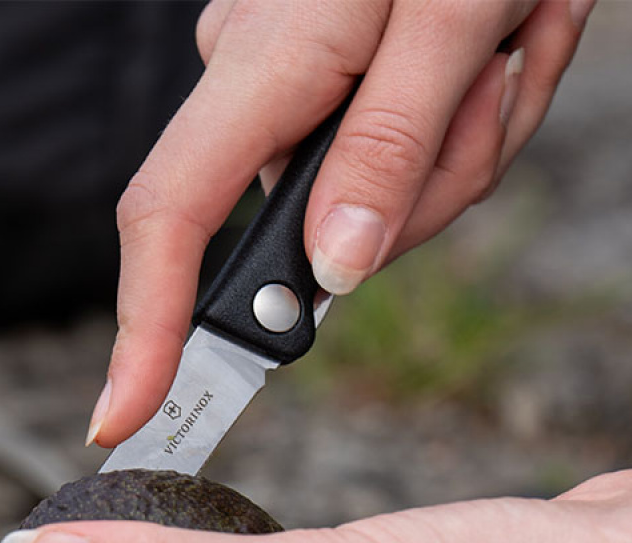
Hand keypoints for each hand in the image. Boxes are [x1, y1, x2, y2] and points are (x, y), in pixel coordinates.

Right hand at [88, 0, 594, 446]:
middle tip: (502, 85)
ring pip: (364, 208)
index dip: (143, 331)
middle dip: (421, 198)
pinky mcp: (319, 96)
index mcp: (262, 67)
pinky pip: (384, 169)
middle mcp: (250, 89)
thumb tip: (335, 274)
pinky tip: (489, 58)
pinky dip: (453, 137)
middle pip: (305, 230)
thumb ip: (388, 150)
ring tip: (507, 48)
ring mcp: (284, 95)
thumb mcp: (449, 17)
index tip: (124, 414)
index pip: (170, 223)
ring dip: (456, 157)